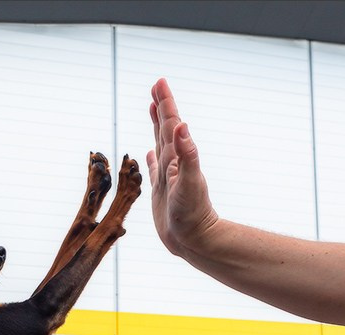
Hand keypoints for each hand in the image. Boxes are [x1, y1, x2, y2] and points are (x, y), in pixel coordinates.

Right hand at [146, 78, 218, 258]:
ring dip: (156, 127)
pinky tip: (149, 154)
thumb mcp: (190, 183)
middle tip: (156, 87)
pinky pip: (154, 170)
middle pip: (166, 129)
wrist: (195, 240)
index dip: (166, 104)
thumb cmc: (193, 215)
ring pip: (160, 145)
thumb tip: (183, 126)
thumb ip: (188, 154)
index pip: (171, 124)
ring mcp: (167, 178)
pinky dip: (151, 159)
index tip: (160, 83)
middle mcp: (173, 164)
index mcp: (177, 159)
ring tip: (153, 109)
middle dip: (161, 107)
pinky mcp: (161, 194)